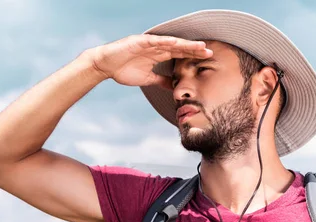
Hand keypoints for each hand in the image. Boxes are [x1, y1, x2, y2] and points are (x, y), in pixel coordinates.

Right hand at [86, 34, 211, 88]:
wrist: (105, 65)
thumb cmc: (123, 70)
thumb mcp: (147, 79)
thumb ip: (161, 80)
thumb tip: (174, 87)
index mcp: (159, 55)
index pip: (180, 55)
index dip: (193, 56)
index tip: (207, 59)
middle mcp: (156, 47)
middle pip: (179, 47)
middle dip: (194, 50)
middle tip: (210, 52)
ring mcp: (148, 43)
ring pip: (170, 42)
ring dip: (184, 44)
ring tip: (198, 46)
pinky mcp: (139, 42)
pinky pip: (154, 41)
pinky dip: (165, 41)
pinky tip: (176, 42)